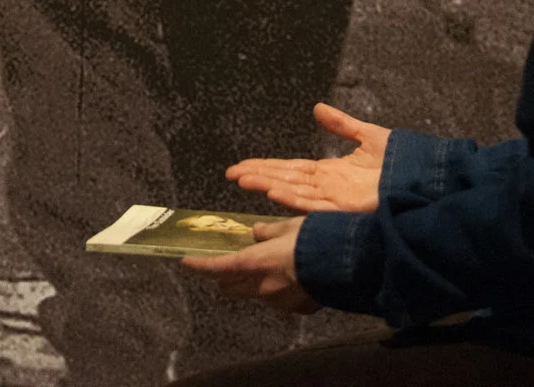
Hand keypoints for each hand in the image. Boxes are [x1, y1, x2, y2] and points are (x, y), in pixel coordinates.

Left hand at [181, 217, 318, 312]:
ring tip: (261, 269)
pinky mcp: (299, 308)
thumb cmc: (314, 240)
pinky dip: (279, 290)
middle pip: (232, 287)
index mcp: (256, 264)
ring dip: (252, 284)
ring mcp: (281, 301)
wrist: (346, 266)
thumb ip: (268, 231)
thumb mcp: (288, 225)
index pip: (219, 267)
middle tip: (221, 268)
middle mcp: (264, 287)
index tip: (187, 263)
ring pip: (256, 294)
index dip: (201, 266)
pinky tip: (290, 279)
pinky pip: (281, 300)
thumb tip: (255, 234)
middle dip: (224, 278)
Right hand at [228, 103, 389, 213]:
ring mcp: (335, 199)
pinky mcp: (346, 208)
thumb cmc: (404, 164)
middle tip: (231, 174)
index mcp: (330, 173)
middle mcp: (328, 188)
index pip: (290, 169)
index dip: (265, 167)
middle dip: (258, 176)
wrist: (429, 180)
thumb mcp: (368, 136)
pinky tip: (274, 193)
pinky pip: (314, 205)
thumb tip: (316, 108)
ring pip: (294, 192)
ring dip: (268, 186)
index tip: (241, 167)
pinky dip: (292, 199)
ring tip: (243, 181)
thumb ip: (342, 125)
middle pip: (285, 180)